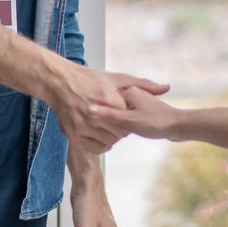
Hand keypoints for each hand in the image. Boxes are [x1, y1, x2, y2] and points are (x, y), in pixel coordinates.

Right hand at [47, 66, 169, 153]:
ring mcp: (82, 126)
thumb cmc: (90, 79)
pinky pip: (95, 148)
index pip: (130, 120)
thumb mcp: (118, 78)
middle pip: (120, 133)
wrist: (60, 83)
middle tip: (117, 119)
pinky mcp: (73, 134)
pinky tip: (101, 135)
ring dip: (112, 137)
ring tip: (108, 125)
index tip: (125, 112)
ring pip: (109, 141)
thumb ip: (144, 84)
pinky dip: (101, 145)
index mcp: (108, 100)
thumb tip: (167, 88)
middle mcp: (95, 114)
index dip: (130, 118)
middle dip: (122, 128)